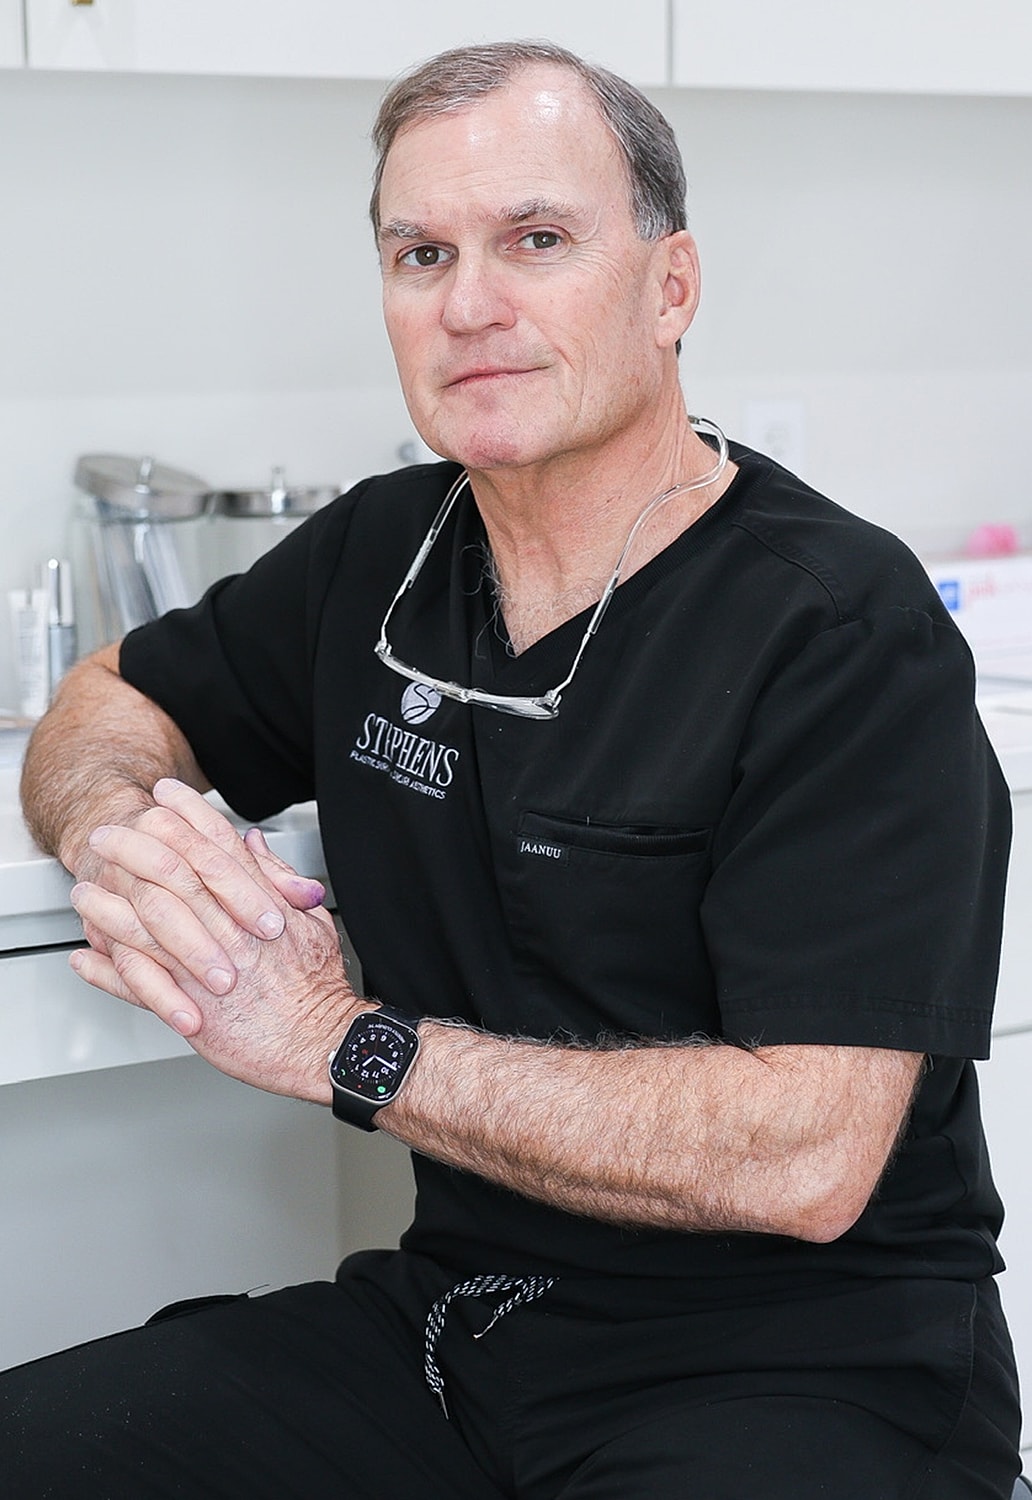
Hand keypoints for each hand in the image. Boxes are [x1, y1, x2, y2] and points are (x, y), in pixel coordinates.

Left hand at [68, 781, 360, 1101]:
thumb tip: (253, 844)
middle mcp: (228, 931)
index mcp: (260, 905)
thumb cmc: (317, 989)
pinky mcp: (190, 1007)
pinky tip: (86, 955)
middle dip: (134, 848)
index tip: (164, 795)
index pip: (217, 846)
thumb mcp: (311, 921)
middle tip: (106, 832)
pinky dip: (106, 969)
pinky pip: (136, 984)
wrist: (318, 1042)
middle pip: (172, 874)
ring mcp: (204, 968)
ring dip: (108, 906)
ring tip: (83, 890)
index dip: (189, 815)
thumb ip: (278, 879)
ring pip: (143, 926)